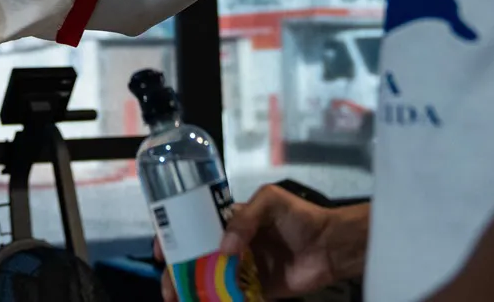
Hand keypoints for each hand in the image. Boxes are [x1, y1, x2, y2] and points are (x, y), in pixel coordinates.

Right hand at [154, 185, 356, 300]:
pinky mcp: (257, 290)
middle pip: (197, 260)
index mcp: (230, 221)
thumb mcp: (269, 201)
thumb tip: (224, 250)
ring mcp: (243, 269)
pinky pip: (233, 299)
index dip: (176, 237)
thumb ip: (245, 219)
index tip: (163, 251)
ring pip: (210, 282)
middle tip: (169, 288)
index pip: (195, 228)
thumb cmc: (300, 216)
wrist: (331, 246)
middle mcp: (232, 245)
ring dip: (194, 292)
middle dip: (179, 273)